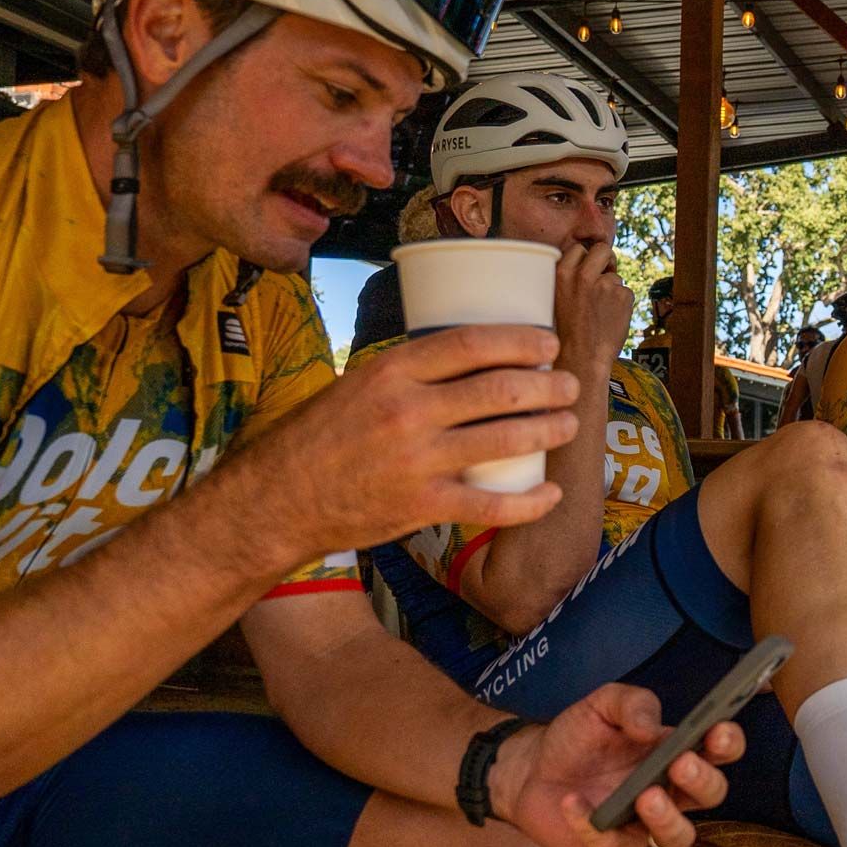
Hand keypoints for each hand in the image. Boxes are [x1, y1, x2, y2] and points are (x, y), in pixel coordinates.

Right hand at [239, 324, 579, 562]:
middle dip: (548, 386)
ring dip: (549, 431)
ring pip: (505, 439)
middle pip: (500, 388)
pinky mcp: (422, 506)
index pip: (471, 343)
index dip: (521, 341)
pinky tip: (551, 493)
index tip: (548, 344)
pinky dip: (530, 501)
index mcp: (391, 372)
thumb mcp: (355, 385)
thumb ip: (408, 373)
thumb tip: (465, 356)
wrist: (277, 500)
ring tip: (570, 425)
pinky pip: (491, 504)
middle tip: (569, 386)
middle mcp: (407, 411)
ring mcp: (417, 461)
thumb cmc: (317, 438)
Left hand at [487, 683, 741, 846]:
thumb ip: (631, 704)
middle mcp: (669, 791)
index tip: (718, 731)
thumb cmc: (575, 738)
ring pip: (679, 837)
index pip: (718, 751)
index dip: (727, 743)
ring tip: (644, 797)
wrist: (530, 768)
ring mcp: (645, 825)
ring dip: (668, 819)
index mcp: (675, 752)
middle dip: (703, 780)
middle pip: (711, 795)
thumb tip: (652, 727)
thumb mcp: (601, 705)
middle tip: (680, 764)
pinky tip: (573, 803)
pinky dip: (594, 827)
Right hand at [555, 241, 635, 374]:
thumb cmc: (565, 334)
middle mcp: (583, 275)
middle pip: (603, 250)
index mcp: (561, 274)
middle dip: (607, 260)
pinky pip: (627, 293)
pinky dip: (622, 306)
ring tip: (601, 314)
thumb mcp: (555, 299)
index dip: (586, 258)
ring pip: (616, 277)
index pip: (578, 248)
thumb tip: (590, 263)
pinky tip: (611, 321)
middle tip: (605, 275)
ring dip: (613, 291)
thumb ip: (569, 280)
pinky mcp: (623, 297)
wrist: (580, 360)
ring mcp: (605, 285)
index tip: (587, 269)